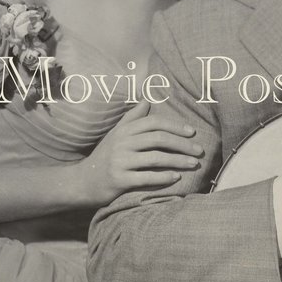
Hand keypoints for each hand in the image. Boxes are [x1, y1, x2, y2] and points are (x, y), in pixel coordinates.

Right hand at [76, 101, 203, 205]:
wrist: (82, 181)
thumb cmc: (104, 156)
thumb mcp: (116, 134)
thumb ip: (132, 118)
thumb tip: (147, 100)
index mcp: (124, 130)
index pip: (154, 123)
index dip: (174, 126)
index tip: (192, 132)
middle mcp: (122, 143)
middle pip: (158, 139)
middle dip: (182, 144)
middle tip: (199, 151)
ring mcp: (120, 161)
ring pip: (155, 158)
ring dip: (178, 161)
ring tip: (194, 164)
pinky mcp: (119, 179)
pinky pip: (146, 177)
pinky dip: (163, 177)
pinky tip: (177, 178)